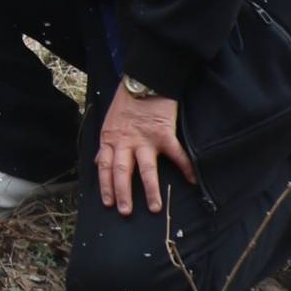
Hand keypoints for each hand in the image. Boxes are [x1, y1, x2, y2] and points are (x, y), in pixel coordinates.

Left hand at [96, 84, 193, 218]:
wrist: (145, 78)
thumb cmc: (127, 101)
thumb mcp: (109, 121)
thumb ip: (107, 143)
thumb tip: (98, 162)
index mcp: (111, 138)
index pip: (104, 166)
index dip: (105, 185)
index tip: (108, 203)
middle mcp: (126, 141)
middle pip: (122, 171)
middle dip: (122, 193)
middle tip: (125, 212)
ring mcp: (145, 138)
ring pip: (146, 169)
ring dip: (150, 189)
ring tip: (155, 208)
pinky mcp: (164, 133)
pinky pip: (176, 153)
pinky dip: (186, 167)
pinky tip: (192, 180)